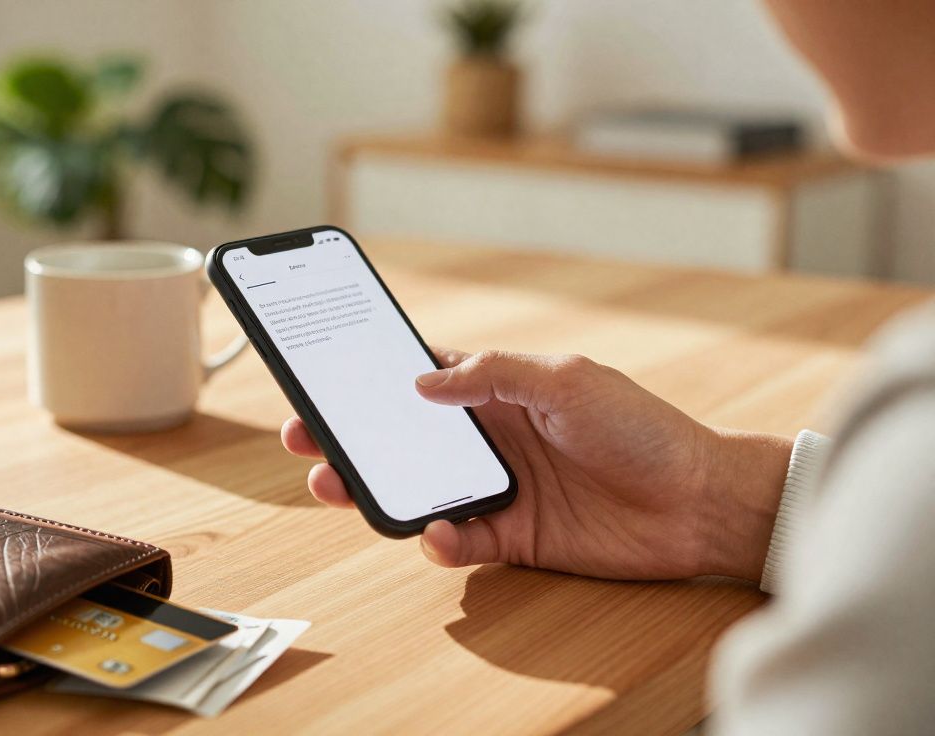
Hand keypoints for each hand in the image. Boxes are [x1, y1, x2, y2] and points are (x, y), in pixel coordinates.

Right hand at [281, 349, 792, 581]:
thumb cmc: (640, 428)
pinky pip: (458, 541)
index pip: (420, 380)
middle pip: (402, 438)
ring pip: (417, 489)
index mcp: (498, 391)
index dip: (371, 378)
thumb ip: (492, 376)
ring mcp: (497, 488)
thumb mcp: (566, 380)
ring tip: (335, 485)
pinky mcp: (512, 536)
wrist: (697, 503)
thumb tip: (421, 384)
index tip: (323, 377)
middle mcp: (489, 439)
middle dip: (351, 437)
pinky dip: (439, 540)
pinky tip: (439, 532)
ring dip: (374, 488)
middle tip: (306, 438)